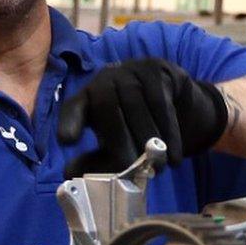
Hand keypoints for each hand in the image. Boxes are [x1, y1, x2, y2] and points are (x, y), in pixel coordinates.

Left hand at [57, 58, 227, 177]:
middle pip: (106, 106)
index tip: (67, 142)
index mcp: (87, 99)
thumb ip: (95, 161)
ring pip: (136, 104)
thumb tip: (69, 174)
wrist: (178, 106)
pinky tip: (174, 156)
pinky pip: (161, 102)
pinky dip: (168, 132)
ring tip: (158, 168)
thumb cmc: (137, 128)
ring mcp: (131, 71)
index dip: (70, 121)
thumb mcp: (116, 147)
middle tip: (132, 168)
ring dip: (148, 140)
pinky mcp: (157, 70)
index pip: (74, 107)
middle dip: (118, 140)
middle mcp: (104, 80)